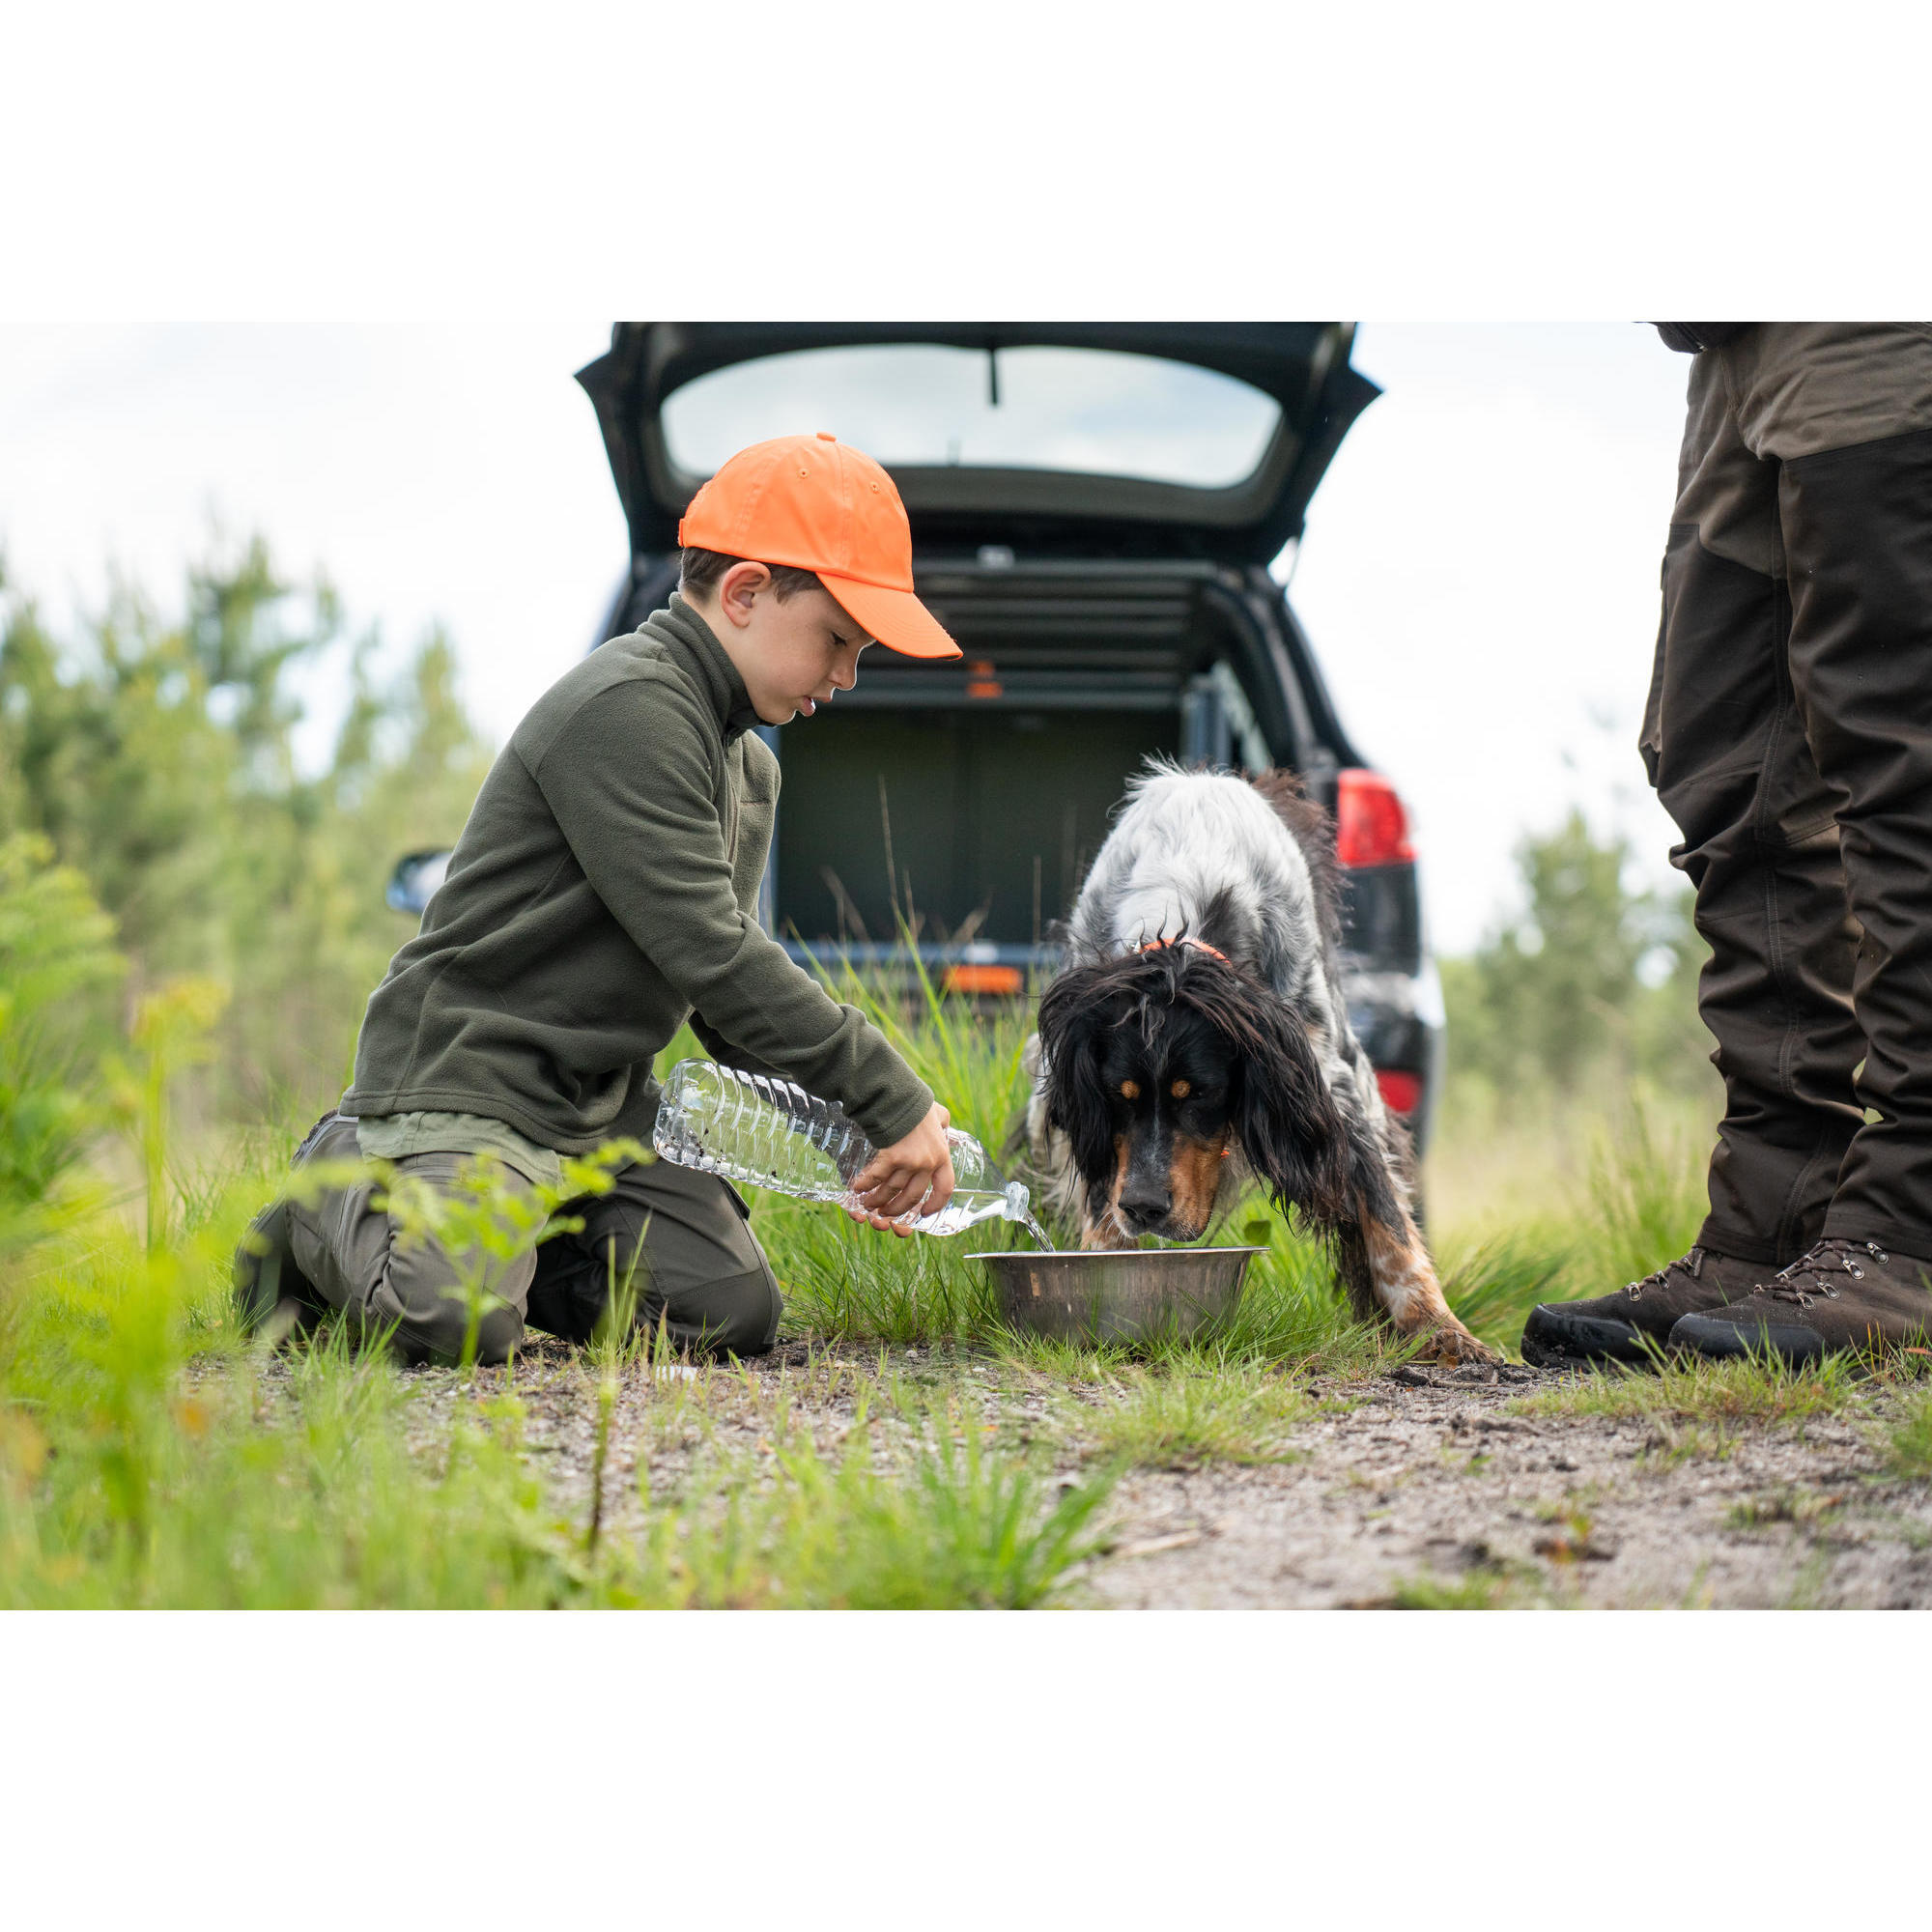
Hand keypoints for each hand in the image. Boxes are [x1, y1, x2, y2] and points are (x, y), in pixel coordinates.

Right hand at [846, 1103, 954, 1236]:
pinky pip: (876, 1178)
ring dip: (878, 1200)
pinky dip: (864, 1185)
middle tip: (886, 1213)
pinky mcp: (891, 1157)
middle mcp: (928, 1163)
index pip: (944, 1188)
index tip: (924, 1213)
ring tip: (867, 1204)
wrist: (899, 1095)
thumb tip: (944, 1127)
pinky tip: (856, 1188)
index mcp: (942, 1156)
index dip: (935, 1204)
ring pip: (892, 1190)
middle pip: (913, 1196)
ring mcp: (910, 1161)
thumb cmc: (917, 1103)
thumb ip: (943, 1124)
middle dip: (898, 1209)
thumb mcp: (939, 1115)